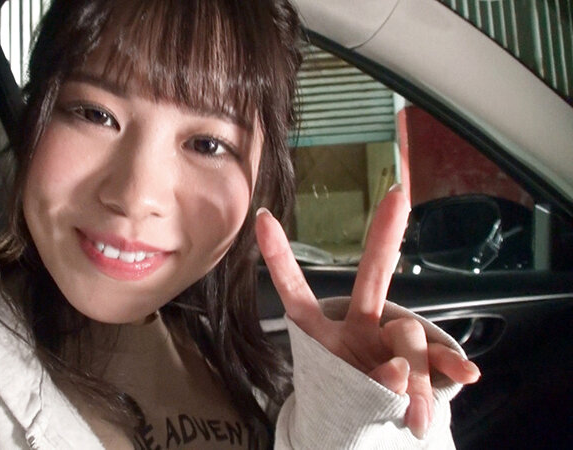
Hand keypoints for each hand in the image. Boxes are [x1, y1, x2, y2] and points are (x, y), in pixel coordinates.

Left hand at [255, 186, 479, 438]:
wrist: (378, 425)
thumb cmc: (350, 403)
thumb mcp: (347, 399)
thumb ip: (369, 387)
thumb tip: (399, 373)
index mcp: (322, 332)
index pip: (295, 292)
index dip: (280, 258)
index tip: (263, 218)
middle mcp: (357, 325)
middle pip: (372, 279)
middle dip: (383, 237)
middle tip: (397, 197)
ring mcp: (390, 339)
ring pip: (407, 338)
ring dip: (410, 380)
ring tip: (411, 419)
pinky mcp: (424, 358)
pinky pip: (439, 355)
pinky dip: (449, 365)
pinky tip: (464, 374)